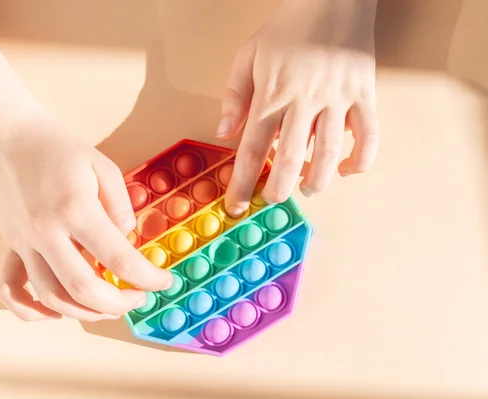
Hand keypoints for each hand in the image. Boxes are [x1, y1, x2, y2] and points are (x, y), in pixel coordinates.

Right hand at [0, 116, 172, 321]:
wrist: (8, 137)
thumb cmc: (59, 150)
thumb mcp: (103, 166)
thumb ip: (121, 206)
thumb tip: (126, 240)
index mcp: (76, 209)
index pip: (118, 258)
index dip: (147, 277)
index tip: (164, 281)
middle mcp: (46, 232)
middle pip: (83, 288)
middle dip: (119, 304)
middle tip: (139, 298)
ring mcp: (23, 243)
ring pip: (51, 297)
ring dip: (85, 313)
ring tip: (110, 307)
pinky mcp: (8, 246)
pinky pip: (9, 289)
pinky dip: (31, 310)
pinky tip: (56, 312)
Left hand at [218, 0, 379, 214]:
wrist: (333, 0)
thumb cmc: (287, 29)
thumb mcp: (248, 56)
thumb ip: (235, 96)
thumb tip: (225, 133)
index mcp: (273, 93)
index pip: (252, 148)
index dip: (242, 182)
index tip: (236, 205)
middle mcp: (304, 101)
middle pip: (289, 159)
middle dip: (278, 189)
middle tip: (273, 198)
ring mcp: (338, 99)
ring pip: (329, 154)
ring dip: (316, 181)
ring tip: (306, 189)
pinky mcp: (364, 96)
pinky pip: (369, 136)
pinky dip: (360, 161)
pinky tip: (346, 171)